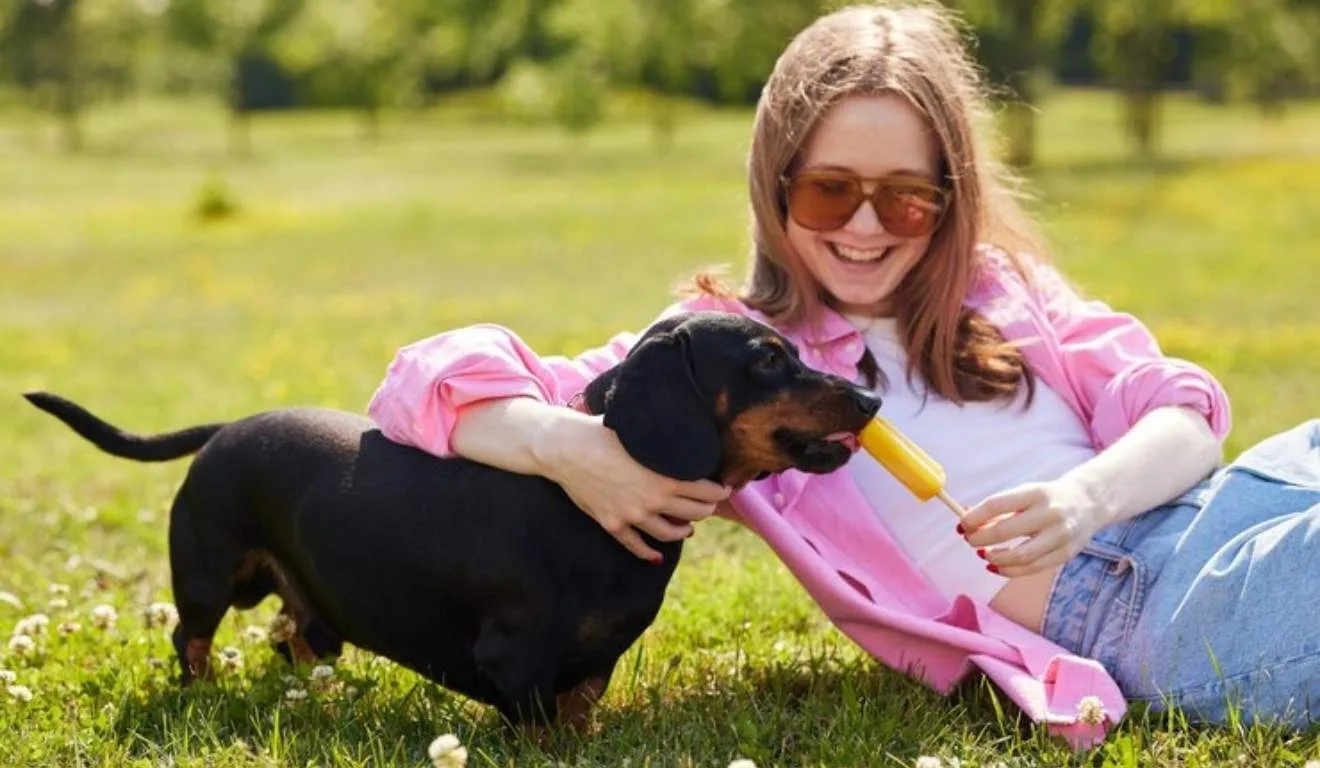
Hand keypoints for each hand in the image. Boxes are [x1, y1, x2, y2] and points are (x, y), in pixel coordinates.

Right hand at [535, 412, 730, 562]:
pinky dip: (649, 553)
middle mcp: (652, 501)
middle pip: (694, 513)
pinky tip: (658, 557)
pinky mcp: (613, 524)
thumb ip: (665, 441)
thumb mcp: (641, 432)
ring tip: (689, 527)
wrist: (566, 448)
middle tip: (710, 504)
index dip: (719, 490)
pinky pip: (635, 546)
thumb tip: (687, 434)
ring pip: (669, 533)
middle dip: (706, 509)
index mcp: (665, 477)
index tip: (724, 488)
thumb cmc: (602, 432)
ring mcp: (632, 516)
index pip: (706, 490)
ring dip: (684, 531)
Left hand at [959, 479, 1111, 577]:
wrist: (1088, 502)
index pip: (996, 505)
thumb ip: (998, 508)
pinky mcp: (1066, 554)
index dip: (974, 517)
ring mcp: (1060, 536)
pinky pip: (1032, 568)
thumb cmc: (1046, 498)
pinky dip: (1008, 570)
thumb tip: (966, 522)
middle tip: (969, 539)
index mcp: (1035, 493)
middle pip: (1005, 531)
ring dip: (993, 557)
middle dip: (980, 538)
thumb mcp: (1025, 493)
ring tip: (982, 553)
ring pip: (1019, 556)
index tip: (962, 524)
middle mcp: (1050, 513)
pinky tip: (995, 566)